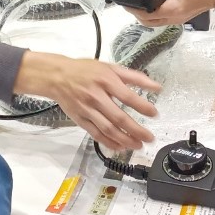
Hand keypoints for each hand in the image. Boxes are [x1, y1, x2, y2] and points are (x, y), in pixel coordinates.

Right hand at [13, 52, 158, 150]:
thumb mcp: (111, 67)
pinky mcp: (80, 120)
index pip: (127, 96)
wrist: (57, 76)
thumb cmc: (87, 70)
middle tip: (149, 138)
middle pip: (118, 118)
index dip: (142, 106)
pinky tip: (120, 147)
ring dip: (124, 139)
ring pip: (107, 129)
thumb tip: (157, 86)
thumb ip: (134, 77)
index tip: (155, 114)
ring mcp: (87, 110)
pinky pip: (96, 134)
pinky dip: (108, 142)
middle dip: (136, 130)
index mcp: (106, 81)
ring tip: (138, 145)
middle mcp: (96, 97)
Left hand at [127, 0, 214, 27]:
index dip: (132, 8)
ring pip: (155, 22)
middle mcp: (174, 18)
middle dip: (136, 13)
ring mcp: (178, 19)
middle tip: (129, 0)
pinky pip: (163, 18)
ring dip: (144, 14)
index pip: (145, 14)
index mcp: (172, 9)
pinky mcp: (182, 16)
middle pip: (147, 22)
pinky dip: (154, 12)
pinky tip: (153, 1)